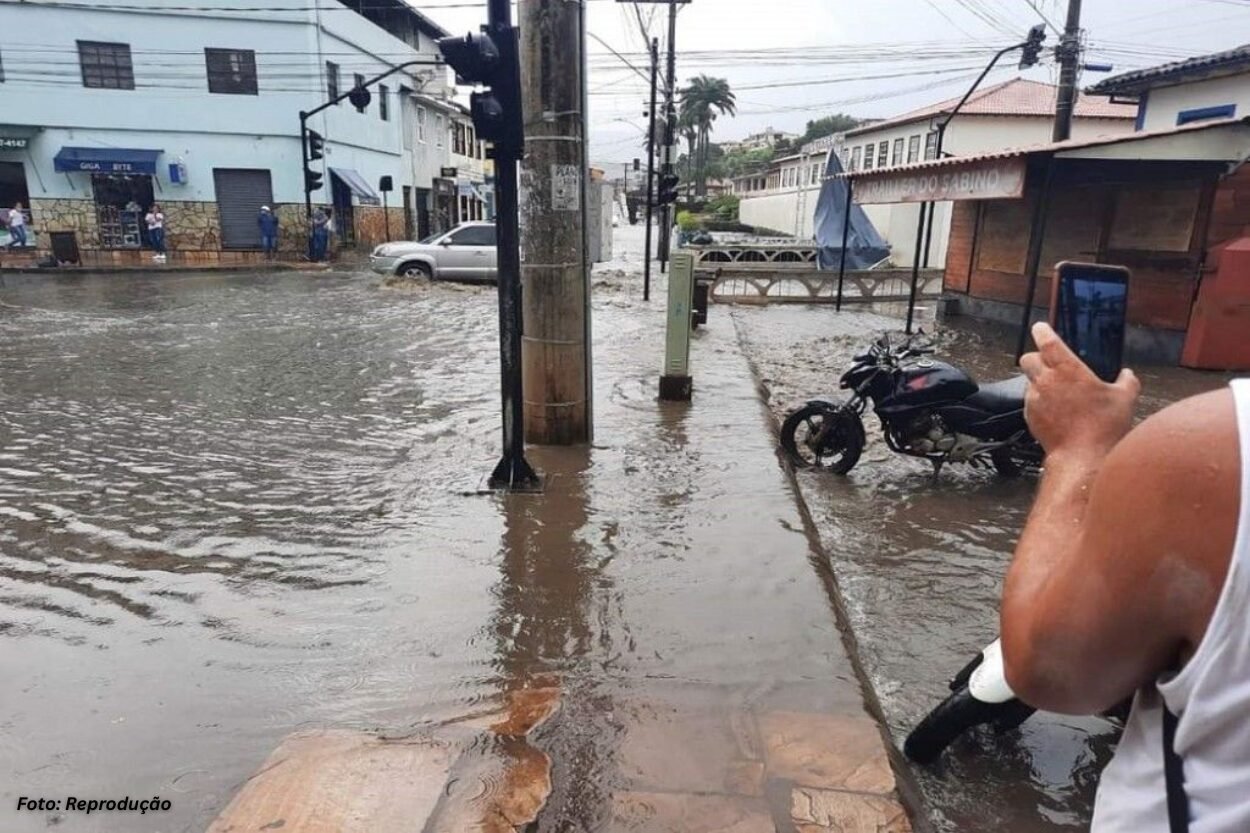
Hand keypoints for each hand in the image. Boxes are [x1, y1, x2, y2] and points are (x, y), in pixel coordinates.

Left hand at [1020, 323, 1139, 457]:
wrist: (1082, 457)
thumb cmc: (1103, 427)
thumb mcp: (1125, 399)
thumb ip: (1127, 381)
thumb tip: (1128, 374)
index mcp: (1068, 370)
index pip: (1047, 341)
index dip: (1042, 331)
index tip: (1041, 328)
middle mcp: (1046, 381)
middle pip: (1027, 358)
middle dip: (1036, 357)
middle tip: (1049, 362)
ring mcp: (1034, 399)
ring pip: (1028, 380)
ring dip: (1038, 381)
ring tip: (1058, 391)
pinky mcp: (1029, 416)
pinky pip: (1029, 401)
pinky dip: (1039, 400)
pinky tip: (1055, 410)